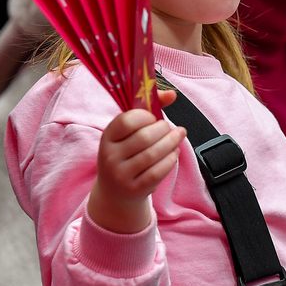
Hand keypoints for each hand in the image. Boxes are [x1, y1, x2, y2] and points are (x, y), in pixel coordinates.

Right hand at [88, 90, 185, 233]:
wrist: (115, 192)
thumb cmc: (127, 153)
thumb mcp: (129, 133)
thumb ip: (149, 110)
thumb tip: (171, 94)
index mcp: (107, 137)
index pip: (126, 121)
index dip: (145, 116)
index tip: (153, 118)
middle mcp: (110, 156)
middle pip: (144, 137)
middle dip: (164, 130)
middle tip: (170, 128)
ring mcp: (121, 175)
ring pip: (153, 154)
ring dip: (172, 143)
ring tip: (178, 136)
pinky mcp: (134, 189)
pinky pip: (158, 171)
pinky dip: (171, 159)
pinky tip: (174, 152)